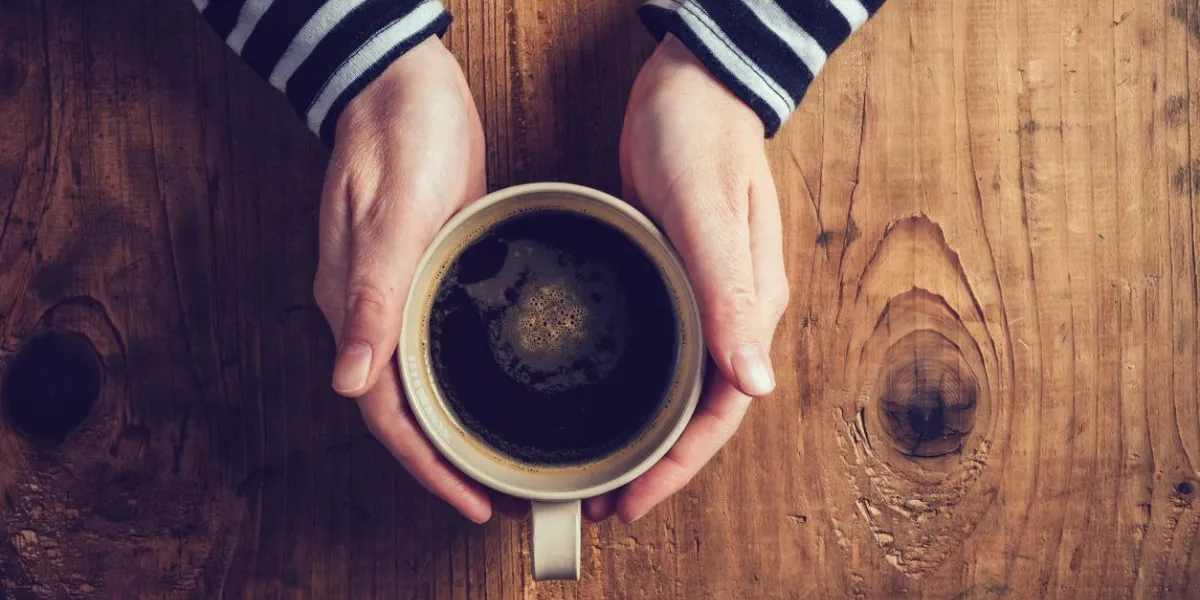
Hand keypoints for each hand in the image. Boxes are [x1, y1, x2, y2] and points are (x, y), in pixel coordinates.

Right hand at [313, 37, 495, 522]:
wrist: (405, 85)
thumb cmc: (398, 137)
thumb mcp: (392, 216)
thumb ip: (372, 298)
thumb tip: (350, 381)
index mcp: (356, 305)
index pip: (385, 412)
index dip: (426, 465)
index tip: (470, 500)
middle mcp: (373, 309)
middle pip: (404, 407)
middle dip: (445, 459)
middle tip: (498, 492)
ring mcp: (399, 291)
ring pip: (422, 380)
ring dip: (457, 425)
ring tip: (500, 458)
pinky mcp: (427, 270)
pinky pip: (439, 343)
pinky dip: (464, 378)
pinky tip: (495, 388)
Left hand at [585, 36, 789, 522]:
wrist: (692, 82)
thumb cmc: (698, 136)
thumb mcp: (704, 212)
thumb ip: (729, 295)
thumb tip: (756, 384)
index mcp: (751, 305)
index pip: (722, 409)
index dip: (679, 464)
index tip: (634, 500)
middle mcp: (737, 312)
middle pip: (704, 412)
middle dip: (661, 465)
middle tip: (606, 503)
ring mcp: (710, 298)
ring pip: (685, 389)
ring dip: (650, 435)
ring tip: (604, 470)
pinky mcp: (682, 279)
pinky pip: (668, 354)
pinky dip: (641, 390)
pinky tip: (610, 402)